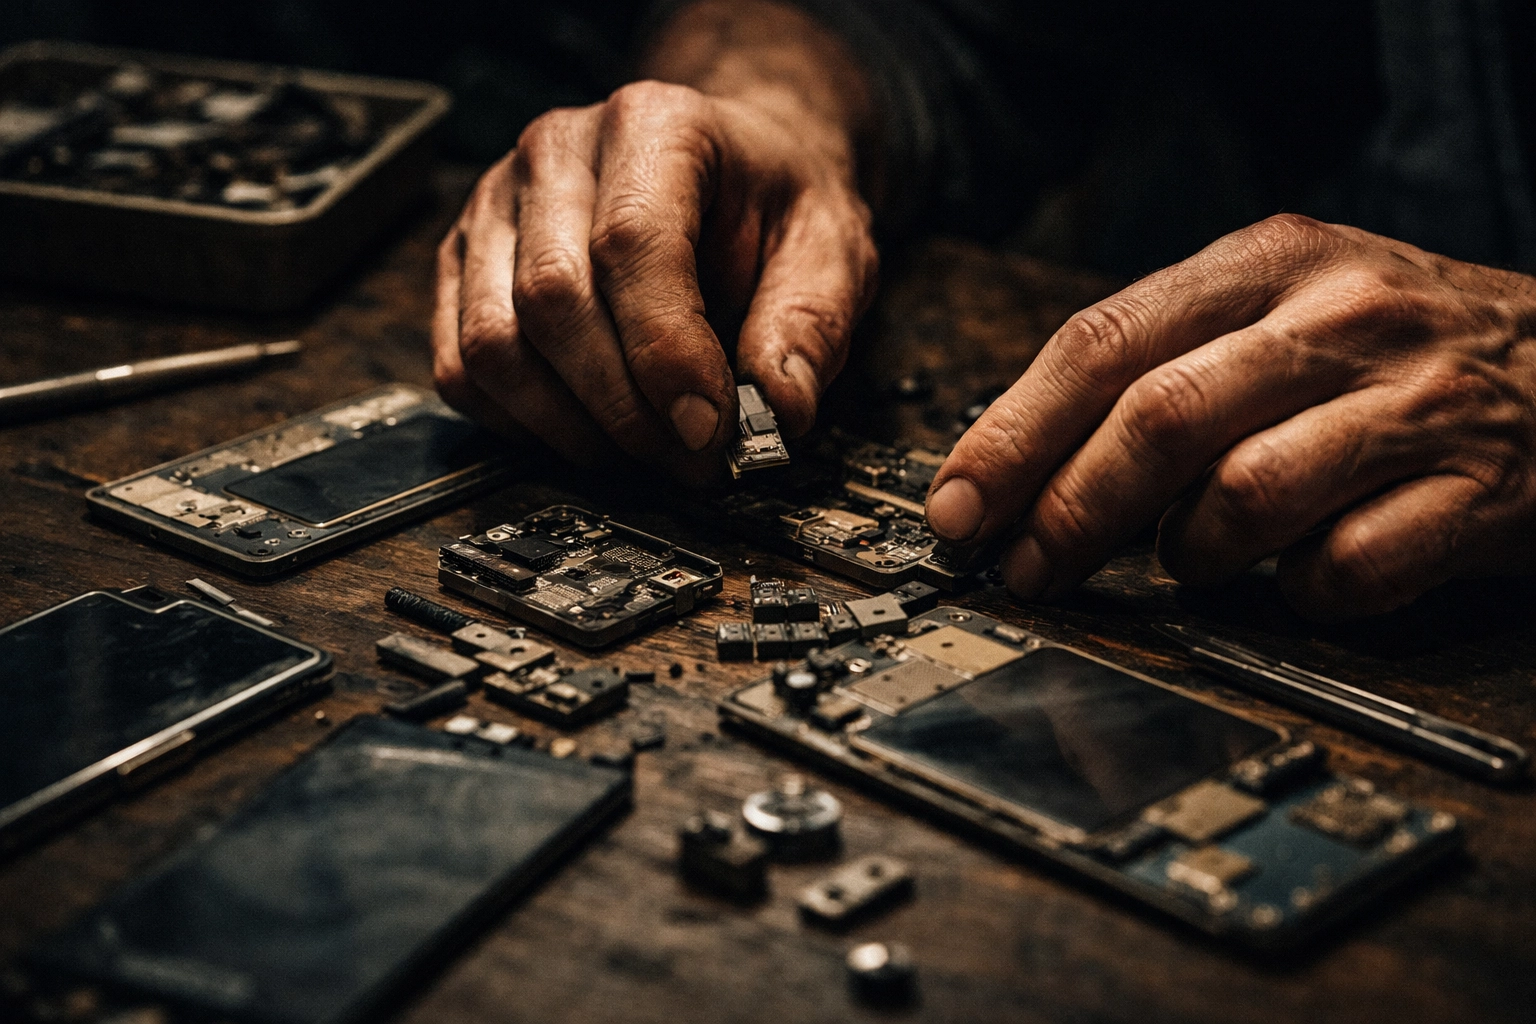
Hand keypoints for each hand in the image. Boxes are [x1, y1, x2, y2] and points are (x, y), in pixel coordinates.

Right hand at [431, 76, 876, 479]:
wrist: (726, 171)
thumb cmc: (768, 204)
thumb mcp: (831, 249)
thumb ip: (810, 325)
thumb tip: (778, 411)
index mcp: (652, 125)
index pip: (631, 243)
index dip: (666, 353)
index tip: (710, 428)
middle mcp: (555, 153)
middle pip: (551, 300)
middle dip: (625, 407)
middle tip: (691, 460)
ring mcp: (495, 208)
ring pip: (493, 344)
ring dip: (571, 428)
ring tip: (646, 454)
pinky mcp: (465, 264)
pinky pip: (461, 368)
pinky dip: (521, 425)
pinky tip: (589, 434)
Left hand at [927, 214, 1535, 619]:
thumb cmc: (1392, 346)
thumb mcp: (1275, 308)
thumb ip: (1160, 364)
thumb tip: (1023, 463)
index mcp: (1266, 265)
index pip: (1099, 345)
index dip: (1010, 438)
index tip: (955, 507)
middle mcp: (1336, 321)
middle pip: (1156, 422)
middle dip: (1065, 512)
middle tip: (1022, 571)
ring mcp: (1410, 406)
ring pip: (1244, 496)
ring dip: (1184, 554)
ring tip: (1184, 561)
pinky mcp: (1475, 494)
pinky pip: (1347, 568)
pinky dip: (1298, 593)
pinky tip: (1296, 579)